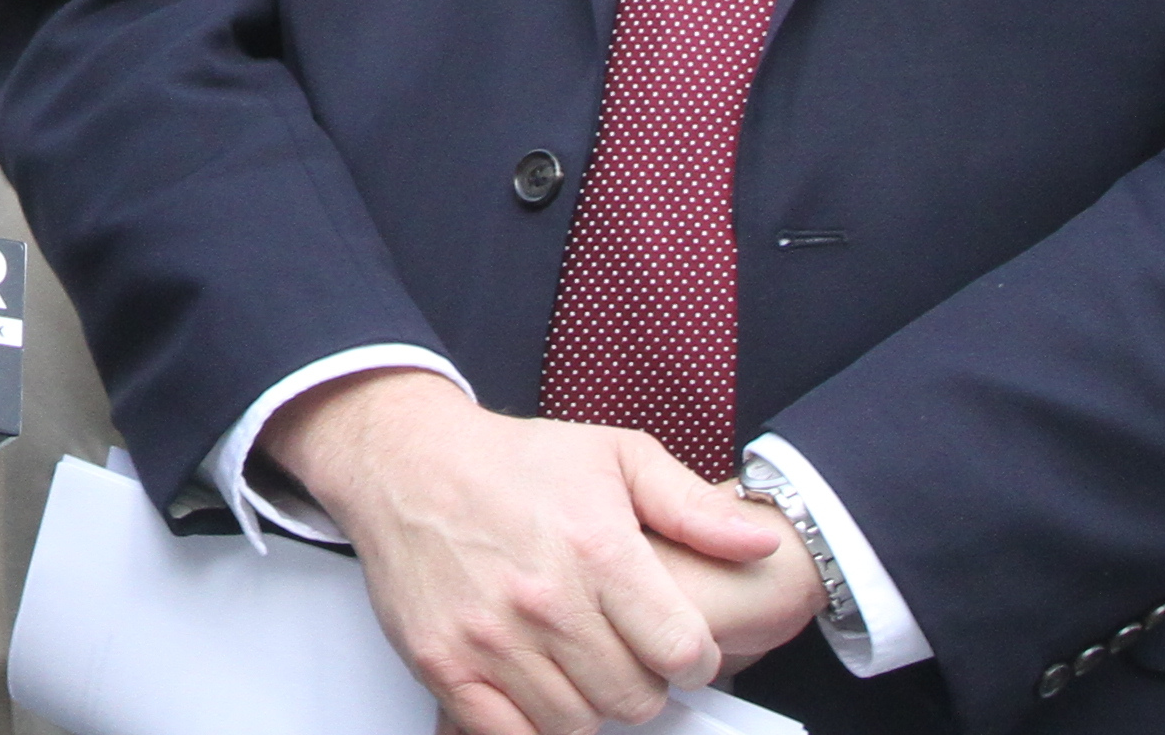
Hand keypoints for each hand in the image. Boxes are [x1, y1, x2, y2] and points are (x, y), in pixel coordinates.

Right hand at [265, 371, 793, 734]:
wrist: (404, 461)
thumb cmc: (511, 461)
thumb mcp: (615, 456)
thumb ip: (693, 507)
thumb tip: (759, 543)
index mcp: (597, 549)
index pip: (682, 653)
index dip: (692, 658)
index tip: (675, 645)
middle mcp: (544, 600)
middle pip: (634, 700)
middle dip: (639, 681)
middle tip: (619, 648)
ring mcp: (490, 638)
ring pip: (578, 724)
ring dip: (586, 702)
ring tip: (574, 659)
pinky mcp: (443, 664)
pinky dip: (531, 724)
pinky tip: (536, 686)